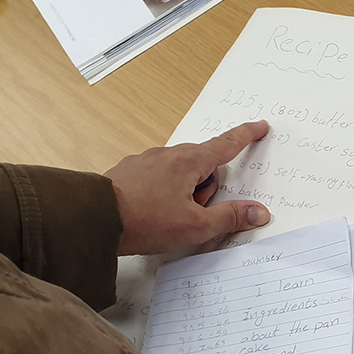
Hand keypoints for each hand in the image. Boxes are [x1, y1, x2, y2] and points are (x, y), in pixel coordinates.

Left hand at [104, 121, 272, 255]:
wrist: (94, 218)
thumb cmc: (145, 220)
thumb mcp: (196, 225)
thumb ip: (230, 217)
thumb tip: (257, 212)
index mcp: (189, 161)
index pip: (226, 144)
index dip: (246, 136)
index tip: (259, 127)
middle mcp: (168, 154)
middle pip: (203, 165)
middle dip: (207, 187)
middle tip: (196, 212)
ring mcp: (146, 161)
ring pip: (180, 172)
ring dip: (185, 192)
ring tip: (169, 217)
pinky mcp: (130, 172)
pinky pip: (158, 177)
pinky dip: (163, 192)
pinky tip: (152, 212)